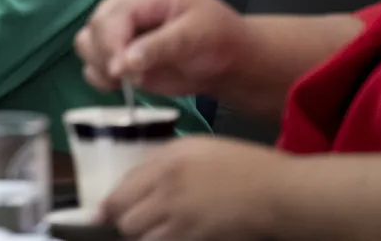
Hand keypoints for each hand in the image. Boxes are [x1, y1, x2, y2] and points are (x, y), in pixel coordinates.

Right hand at [75, 0, 249, 97]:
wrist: (230, 61)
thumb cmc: (219, 41)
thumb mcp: (195, 37)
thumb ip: (157, 48)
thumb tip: (122, 64)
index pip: (112, 14)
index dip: (110, 43)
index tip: (119, 72)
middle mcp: (127, 7)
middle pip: (94, 28)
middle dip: (106, 56)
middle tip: (131, 79)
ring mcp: (121, 30)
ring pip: (86, 43)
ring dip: (100, 65)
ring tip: (128, 80)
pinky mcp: (119, 52)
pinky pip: (93, 62)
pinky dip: (102, 76)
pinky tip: (125, 83)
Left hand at [103, 137, 289, 239]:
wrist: (277, 194)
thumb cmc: (241, 164)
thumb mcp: (195, 148)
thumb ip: (160, 162)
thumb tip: (133, 182)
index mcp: (165, 164)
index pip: (121, 191)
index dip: (108, 206)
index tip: (102, 213)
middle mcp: (167, 192)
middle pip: (126, 220)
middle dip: (127, 222)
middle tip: (137, 220)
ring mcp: (182, 221)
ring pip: (142, 239)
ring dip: (144, 236)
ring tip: (158, 229)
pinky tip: (175, 236)